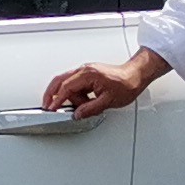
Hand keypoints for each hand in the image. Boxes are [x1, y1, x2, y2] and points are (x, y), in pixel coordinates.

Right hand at [43, 51, 167, 122]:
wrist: (136, 75)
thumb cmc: (126, 84)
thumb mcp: (108, 101)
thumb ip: (90, 109)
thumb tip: (77, 114)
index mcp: (88, 74)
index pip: (66, 87)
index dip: (57, 100)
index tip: (51, 108)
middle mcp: (84, 70)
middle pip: (59, 80)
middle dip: (52, 94)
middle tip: (48, 106)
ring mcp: (85, 72)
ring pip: (67, 83)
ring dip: (70, 97)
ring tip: (83, 107)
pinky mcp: (88, 75)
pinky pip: (75, 84)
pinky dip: (74, 94)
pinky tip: (83, 102)